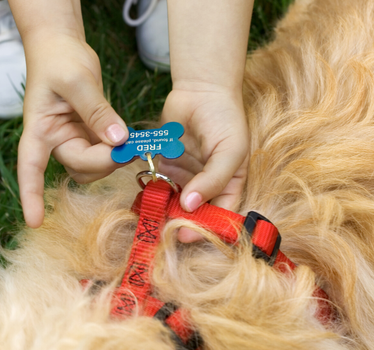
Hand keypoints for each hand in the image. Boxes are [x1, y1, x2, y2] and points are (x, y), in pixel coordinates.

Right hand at [17, 33, 127, 227]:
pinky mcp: (89, 135)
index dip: (31, 196)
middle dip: (104, 160)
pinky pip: (104, 153)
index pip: (30, 168)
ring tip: (126, 136)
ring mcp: (73, 139)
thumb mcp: (78, 81)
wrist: (61, 45)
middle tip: (127, 143)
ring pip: (94, 167)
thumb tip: (119, 141)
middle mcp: (55, 141)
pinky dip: (118, 150)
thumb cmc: (59, 59)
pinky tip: (129, 138)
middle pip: (79, 167)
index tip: (34, 221)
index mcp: (40, 131)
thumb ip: (98, 113)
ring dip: (113, 157)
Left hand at [159, 83, 248, 241]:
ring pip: (175, 202)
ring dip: (163, 209)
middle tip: (163, 230)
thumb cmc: (224, 119)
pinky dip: (152, 191)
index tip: (186, 235)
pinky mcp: (167, 165)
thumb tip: (190, 205)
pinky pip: (159, 184)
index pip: (220, 216)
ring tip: (150, 216)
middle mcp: (208, 185)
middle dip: (180, 222)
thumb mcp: (230, 150)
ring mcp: (187, 176)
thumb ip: (213, 179)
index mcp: (230, 185)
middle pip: (195, 213)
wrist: (201, 90)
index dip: (205, 229)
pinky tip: (143, 197)